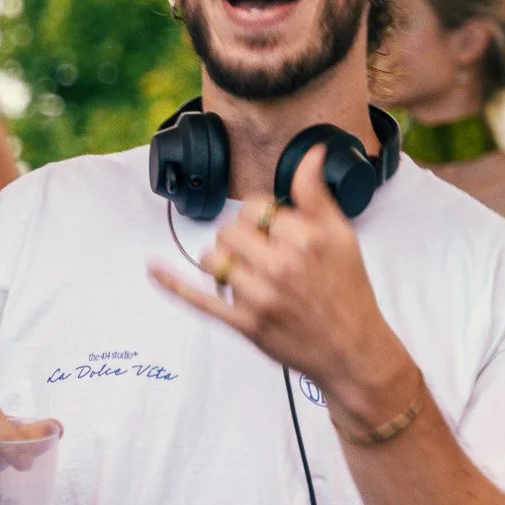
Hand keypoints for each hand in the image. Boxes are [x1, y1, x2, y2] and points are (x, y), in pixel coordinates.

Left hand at [149, 145, 413, 425]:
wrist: (352, 349)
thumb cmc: (348, 291)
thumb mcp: (342, 236)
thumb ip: (318, 195)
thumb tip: (311, 154)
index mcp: (305, 239)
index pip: (256, 207)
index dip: (262, 215)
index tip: (274, 229)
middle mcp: (280, 266)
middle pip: (230, 230)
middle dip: (241, 236)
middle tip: (262, 251)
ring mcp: (259, 297)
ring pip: (213, 259)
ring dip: (223, 260)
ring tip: (246, 270)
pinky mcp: (245, 324)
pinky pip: (200, 300)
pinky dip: (172, 284)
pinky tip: (153, 268)